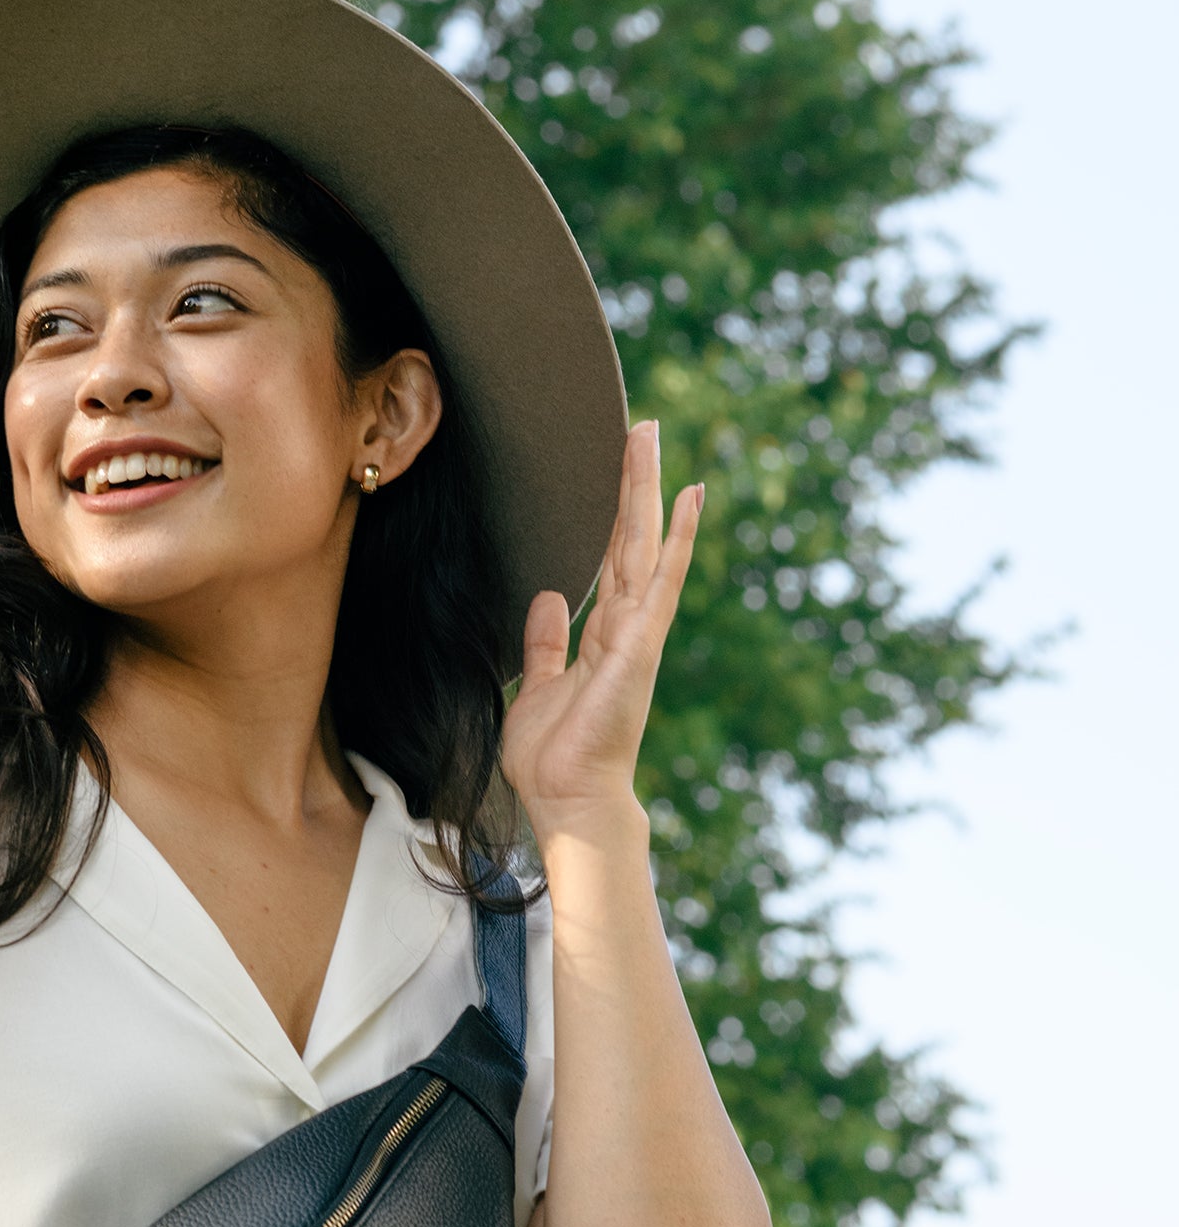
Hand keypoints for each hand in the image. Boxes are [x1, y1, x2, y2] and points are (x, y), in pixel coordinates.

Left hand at [502, 420, 701, 843]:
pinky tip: (689, 496)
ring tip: (652, 435)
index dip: (614, 513)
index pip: (612, 559)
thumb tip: (548, 597)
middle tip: (642, 426)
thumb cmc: (554, 757)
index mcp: (604, 635)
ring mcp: (639, 633)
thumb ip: (547, 642)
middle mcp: (628, 626)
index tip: (620, 469)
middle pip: (632, 539)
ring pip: (645, 545)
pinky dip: (676, 537)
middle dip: (635, 483)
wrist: (567, 800)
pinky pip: (661, 580)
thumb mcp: (536, 685)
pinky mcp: (640, 645)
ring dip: (648, 489)